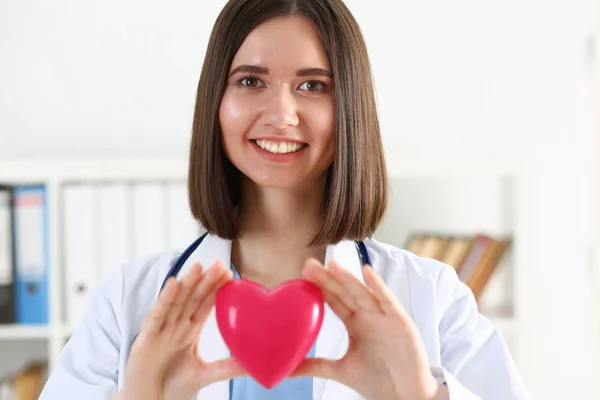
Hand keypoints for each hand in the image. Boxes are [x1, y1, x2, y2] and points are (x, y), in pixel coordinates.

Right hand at [120, 261, 245, 399]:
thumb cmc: (171, 388)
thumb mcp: (204, 374)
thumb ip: (226, 367)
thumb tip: (253, 364)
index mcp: (189, 331)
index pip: (204, 304)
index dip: (216, 289)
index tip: (229, 274)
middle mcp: (175, 326)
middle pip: (192, 298)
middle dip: (205, 281)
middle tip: (219, 264)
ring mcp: (161, 330)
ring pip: (176, 301)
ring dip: (187, 283)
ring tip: (199, 266)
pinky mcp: (146, 338)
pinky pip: (156, 315)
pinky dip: (164, 299)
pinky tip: (173, 284)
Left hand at [292, 258, 442, 399]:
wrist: (406, 397)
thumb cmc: (379, 381)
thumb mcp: (341, 370)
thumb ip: (316, 365)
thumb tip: (287, 369)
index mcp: (356, 324)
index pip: (334, 300)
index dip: (320, 286)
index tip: (303, 273)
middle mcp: (368, 316)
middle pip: (345, 292)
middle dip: (328, 278)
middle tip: (309, 264)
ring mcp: (384, 317)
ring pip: (363, 293)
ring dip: (348, 278)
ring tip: (332, 265)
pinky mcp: (400, 323)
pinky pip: (388, 301)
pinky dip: (378, 286)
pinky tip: (367, 272)